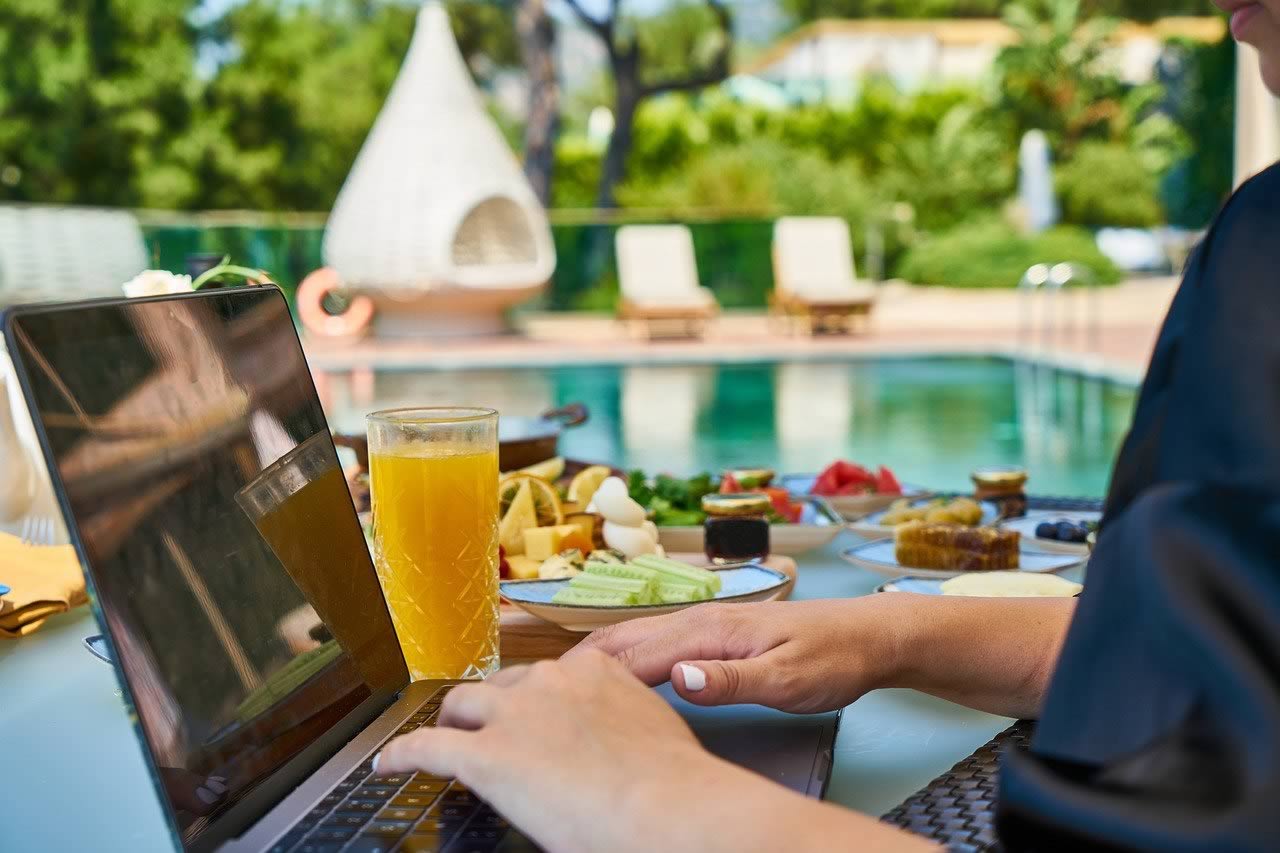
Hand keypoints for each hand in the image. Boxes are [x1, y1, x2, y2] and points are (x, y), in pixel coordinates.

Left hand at [375, 650, 723, 852]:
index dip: (533, 701)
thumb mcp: (649, 736)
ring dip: (450, 724)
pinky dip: (402, 756)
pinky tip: (388, 766)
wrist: (666, 809)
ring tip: (441, 740)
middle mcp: (551, 680)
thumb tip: (617, 755)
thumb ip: (622, 730)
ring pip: (461, 706)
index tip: (531, 717)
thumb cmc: (674, 787)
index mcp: (595, 672)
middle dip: (491, 708)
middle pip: (502, 685)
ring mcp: (515, 714)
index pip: (550, 677)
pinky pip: (428, 748)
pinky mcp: (483, 755)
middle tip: (486, 731)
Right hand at [568, 598, 896, 712]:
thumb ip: (732, 681)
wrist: (868, 634)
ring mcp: (706, 622)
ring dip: (596, 657)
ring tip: (557, 682)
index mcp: (710, 630)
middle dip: (578, 662)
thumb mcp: (788, 680)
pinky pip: (655, 640)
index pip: (636, 654)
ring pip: (635, 636)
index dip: (591, 676)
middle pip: (624, 639)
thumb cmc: (833, 658)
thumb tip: (677, 677)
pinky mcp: (715, 631)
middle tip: (534, 688)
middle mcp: (699, 619)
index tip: (552, 697)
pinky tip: (615, 672)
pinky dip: (624, 654)